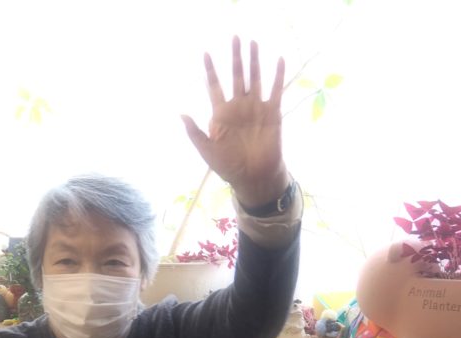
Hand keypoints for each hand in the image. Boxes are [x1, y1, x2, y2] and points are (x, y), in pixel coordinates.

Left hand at [182, 37, 287, 208]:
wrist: (253, 177)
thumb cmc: (228, 166)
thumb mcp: (207, 150)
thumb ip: (195, 132)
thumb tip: (181, 114)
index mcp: (221, 114)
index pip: (214, 86)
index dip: (210, 71)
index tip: (206, 54)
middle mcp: (238, 107)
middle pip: (236, 76)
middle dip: (235, 57)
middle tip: (235, 37)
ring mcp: (255, 108)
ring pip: (255, 78)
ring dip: (254, 61)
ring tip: (252, 42)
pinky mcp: (272, 113)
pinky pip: (275, 90)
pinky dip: (278, 75)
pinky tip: (279, 60)